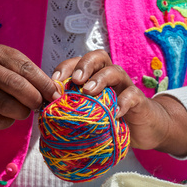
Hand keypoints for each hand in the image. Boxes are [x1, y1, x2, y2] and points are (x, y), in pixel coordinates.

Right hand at [0, 44, 60, 138]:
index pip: (27, 68)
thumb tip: (55, 94)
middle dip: (34, 99)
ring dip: (22, 112)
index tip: (55, 95)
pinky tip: (6, 116)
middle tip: (39, 105)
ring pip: (8, 106)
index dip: (45, 84)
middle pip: (17, 85)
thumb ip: (33, 77)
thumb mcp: (12, 68)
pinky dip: (8, 122)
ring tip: (23, 110)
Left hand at [53, 50, 186, 155]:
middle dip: (84, 65)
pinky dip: (123, 102)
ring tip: (88, 91)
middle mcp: (109, 76)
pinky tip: (115, 113)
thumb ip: (72, 109)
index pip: (78, 63)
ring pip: (114, 71)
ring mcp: (125, 86)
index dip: (65, 68)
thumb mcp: (89, 114)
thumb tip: (44, 113)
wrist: (143, 130)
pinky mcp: (139, 100)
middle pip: (98, 57)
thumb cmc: (110, 120)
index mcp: (94, 76)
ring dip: (100, 79)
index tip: (54, 82)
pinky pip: (132, 96)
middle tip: (75, 81)